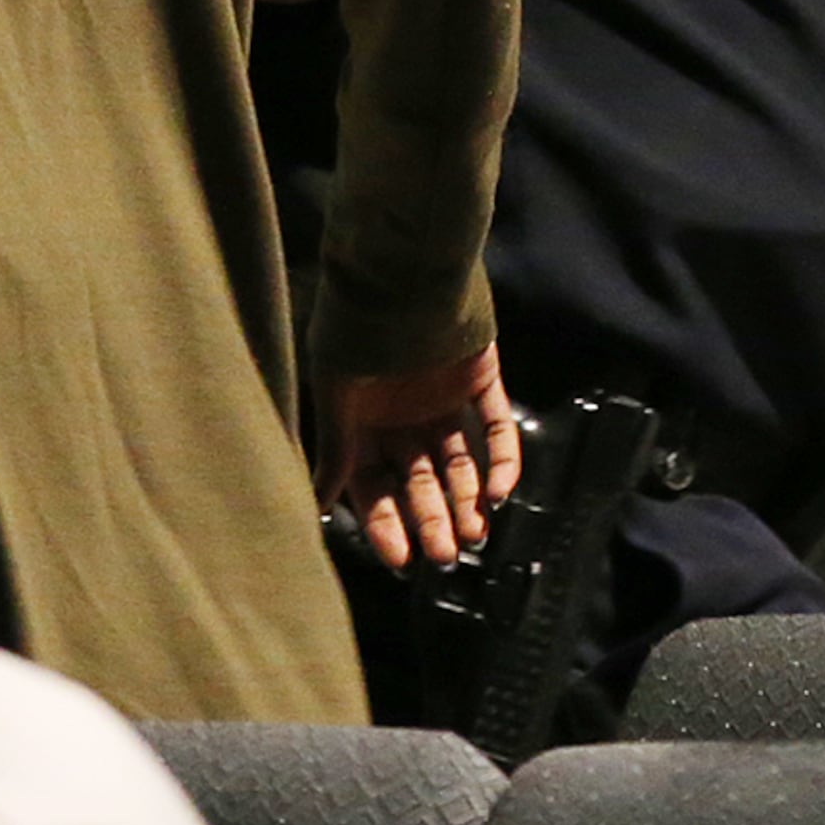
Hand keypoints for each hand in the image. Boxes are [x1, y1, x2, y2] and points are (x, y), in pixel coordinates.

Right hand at [323, 343, 523, 568]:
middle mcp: (401, 414)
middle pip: (420, 480)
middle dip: (432, 518)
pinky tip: (501, 491)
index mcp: (361, 420)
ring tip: (476, 535)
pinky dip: (502, 458)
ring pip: (460, 461)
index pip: (374, 485)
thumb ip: (337, 447)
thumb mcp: (336, 391)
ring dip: (468, 498)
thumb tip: (321, 502)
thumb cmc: (357, 325)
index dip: (387, 522)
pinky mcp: (481, 377)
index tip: (400, 559)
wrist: (403, 265)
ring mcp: (443, 397)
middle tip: (447, 555)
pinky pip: (496, 425)